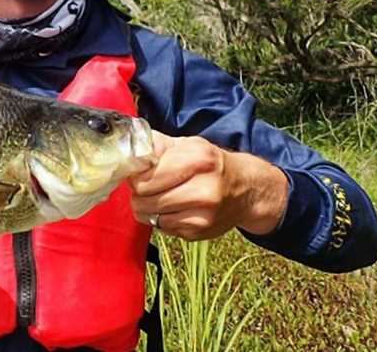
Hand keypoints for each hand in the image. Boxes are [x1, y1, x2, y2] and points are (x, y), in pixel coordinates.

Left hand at [129, 132, 288, 240]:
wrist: (245, 189)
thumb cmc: (210, 163)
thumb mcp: (188, 144)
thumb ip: (157, 144)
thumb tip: (131, 149)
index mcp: (197, 160)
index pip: (145, 178)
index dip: (135, 176)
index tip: (138, 173)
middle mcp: (203, 189)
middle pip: (144, 198)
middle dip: (139, 192)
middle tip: (147, 186)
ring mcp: (202, 215)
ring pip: (150, 216)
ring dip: (147, 208)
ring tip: (159, 196)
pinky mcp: (198, 232)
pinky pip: (162, 227)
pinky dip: (161, 218)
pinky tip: (173, 208)